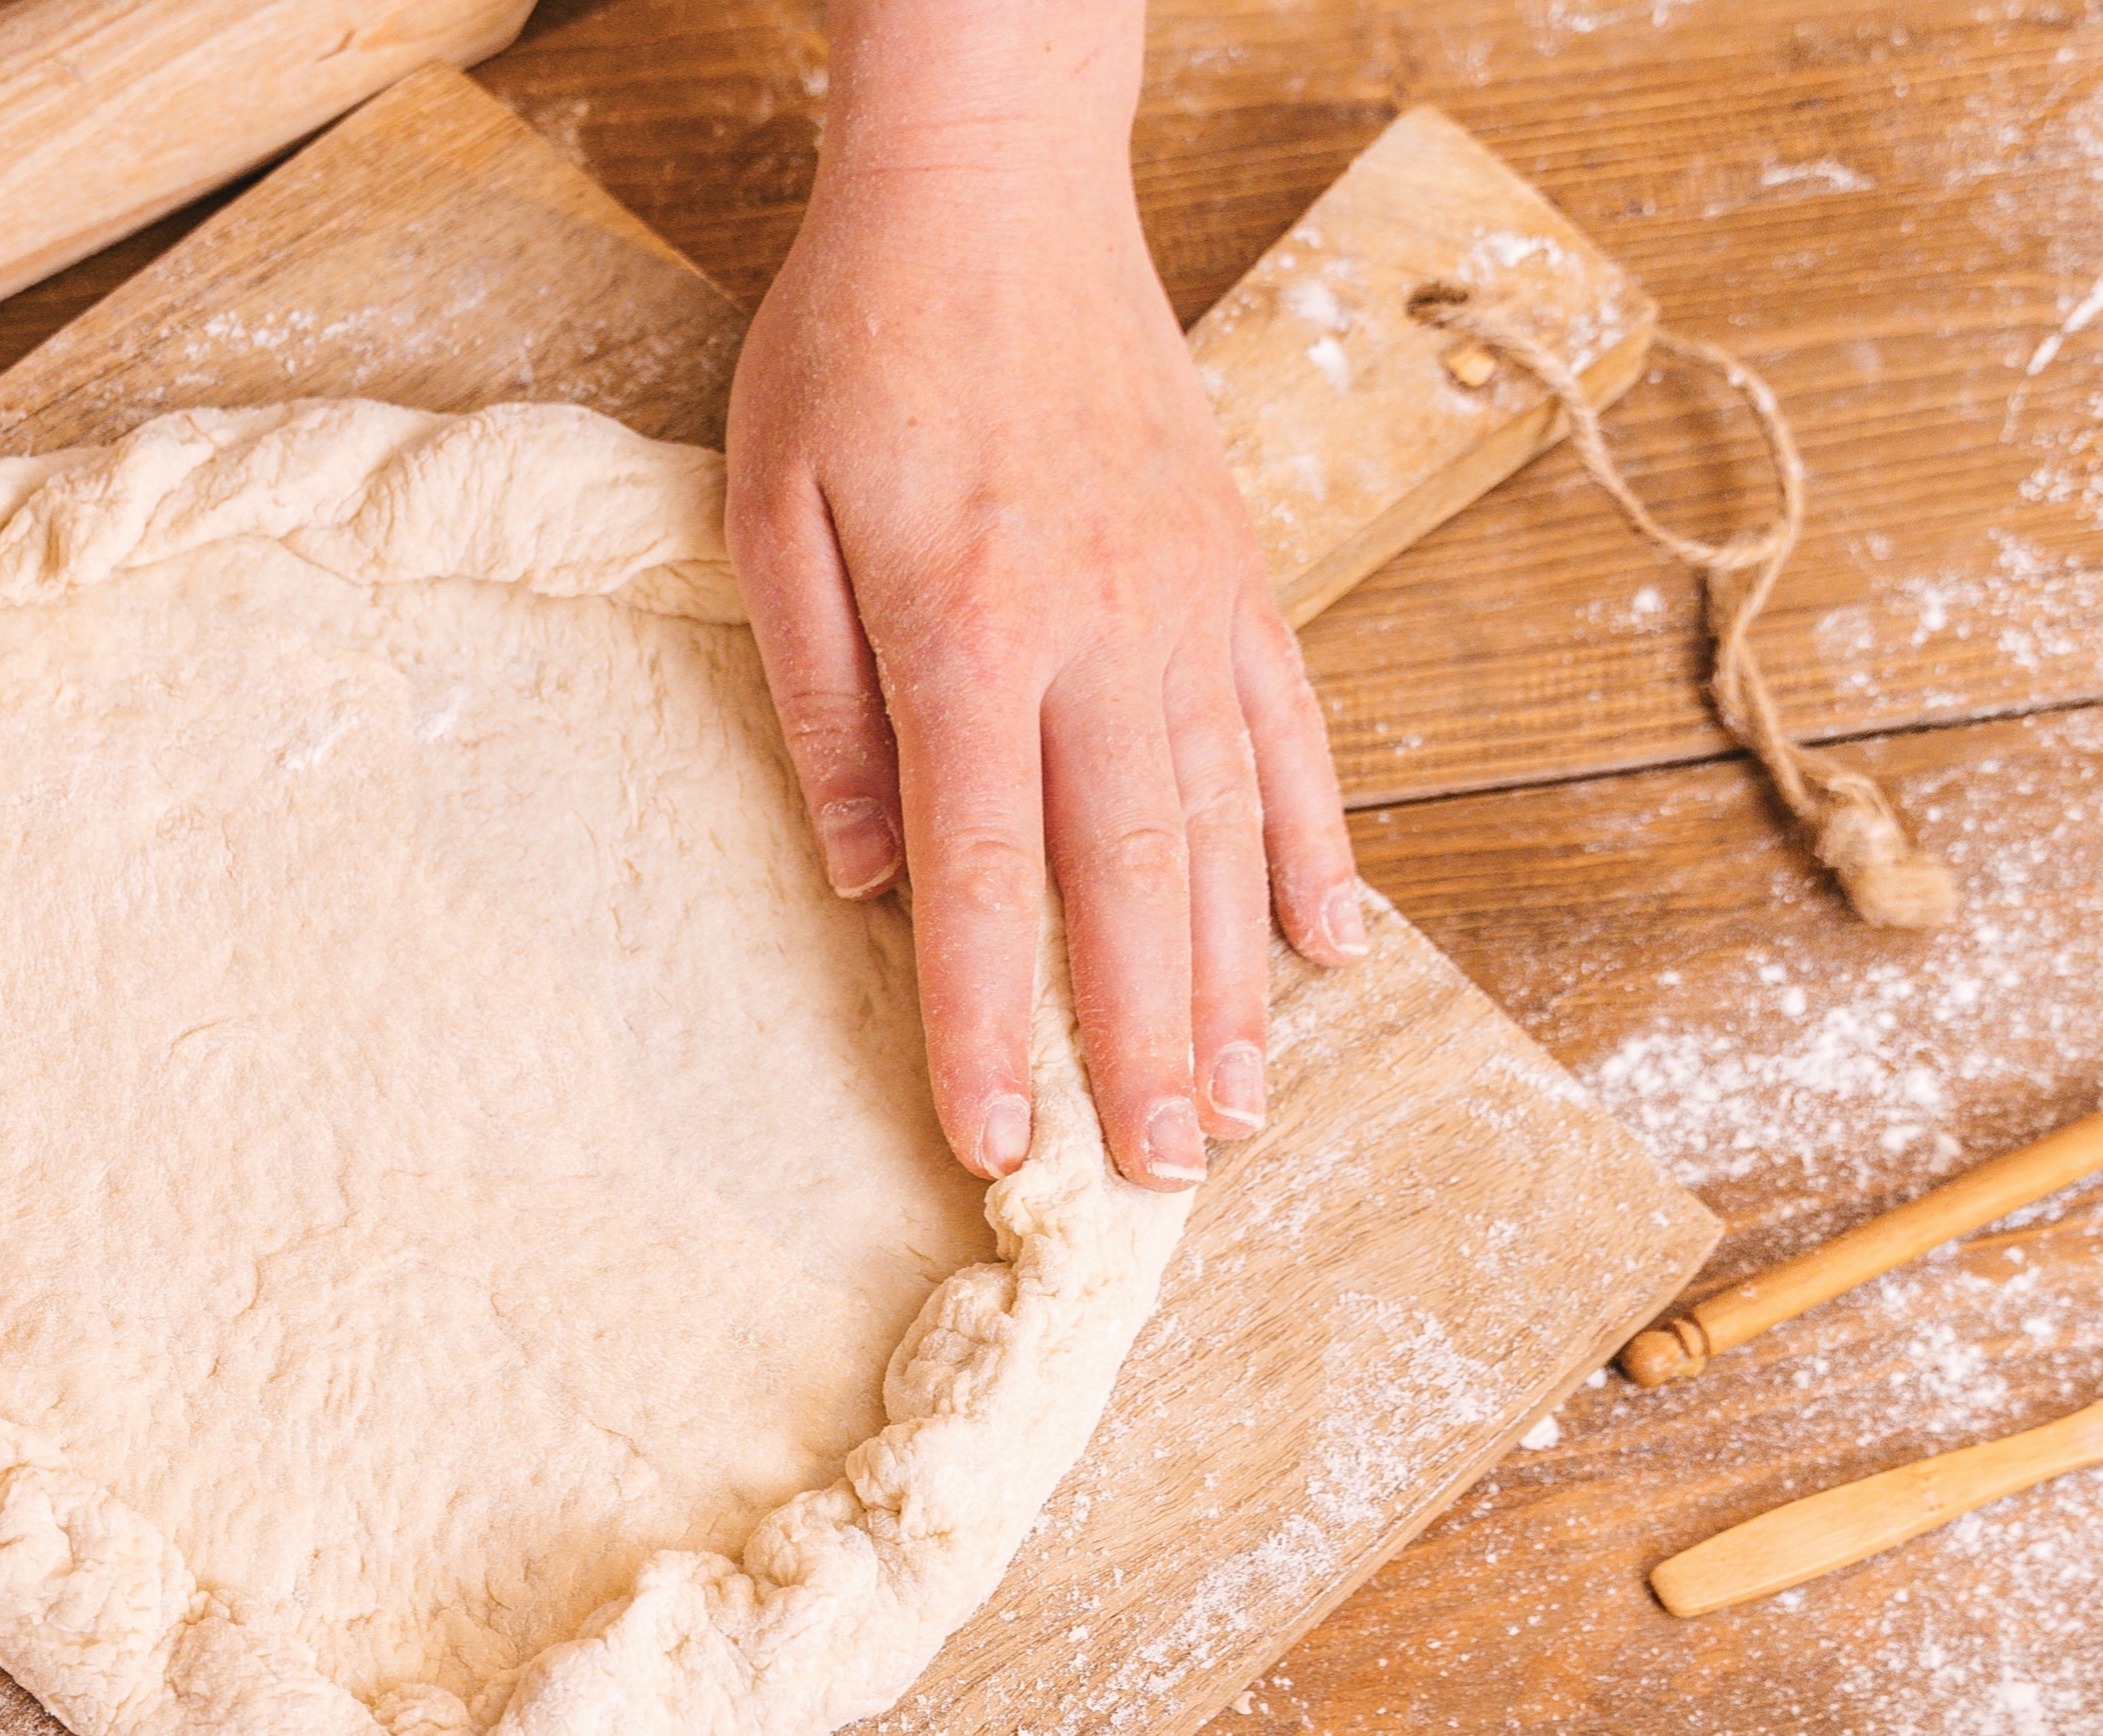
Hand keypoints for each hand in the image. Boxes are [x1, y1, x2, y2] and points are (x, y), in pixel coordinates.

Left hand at [725, 144, 1361, 1185]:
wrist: (993, 186)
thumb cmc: (859, 345)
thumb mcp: (776, 514)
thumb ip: (821, 703)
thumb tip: (855, 878)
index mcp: (969, 628)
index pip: (981, 868)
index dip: (989, 1019)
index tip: (998, 1141)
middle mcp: (1100, 634)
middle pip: (1130, 880)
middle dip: (1145, 1046)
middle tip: (1164, 1182)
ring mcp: (1188, 607)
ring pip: (1226, 832)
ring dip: (1234, 986)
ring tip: (1241, 1112)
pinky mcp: (1239, 574)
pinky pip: (1290, 738)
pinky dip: (1314, 851)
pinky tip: (1326, 950)